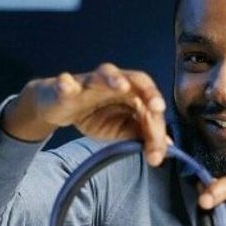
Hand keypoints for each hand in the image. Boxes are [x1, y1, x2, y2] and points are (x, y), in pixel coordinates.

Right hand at [1, 63, 169, 165]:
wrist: (59, 107)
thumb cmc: (94, 114)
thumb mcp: (120, 128)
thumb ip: (142, 134)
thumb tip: (166, 146)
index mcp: (130, 93)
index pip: (150, 104)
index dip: (157, 126)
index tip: (158, 151)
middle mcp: (113, 83)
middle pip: (135, 79)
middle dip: (148, 91)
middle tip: (157, 107)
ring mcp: (89, 82)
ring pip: (104, 74)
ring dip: (113, 78)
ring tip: (122, 86)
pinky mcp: (65, 87)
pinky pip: (65, 83)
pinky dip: (66, 83)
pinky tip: (66, 85)